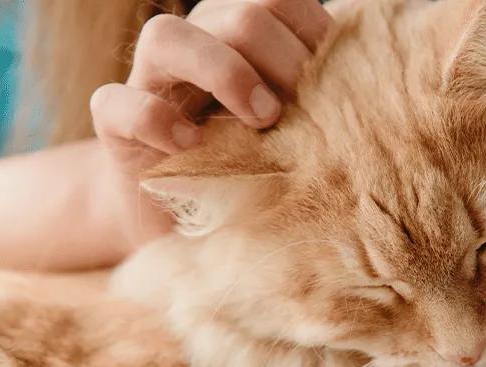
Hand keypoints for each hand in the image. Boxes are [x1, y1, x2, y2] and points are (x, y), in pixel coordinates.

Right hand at [88, 0, 332, 254]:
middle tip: (294, 112)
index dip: (312, 35)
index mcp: (237, 35)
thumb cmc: (252, 172)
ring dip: (223, 72)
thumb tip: (371, 86)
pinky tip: (193, 148)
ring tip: (260, 120)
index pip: (277, 0)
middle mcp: (193, 44)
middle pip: (238, 13)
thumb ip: (317, 101)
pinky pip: (118, 103)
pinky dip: (158, 121)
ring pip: (166, 36)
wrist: (185, 225)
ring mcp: (147, 81)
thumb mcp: (292, 135)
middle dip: (279, 59)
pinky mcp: (114, 126)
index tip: (332, 85)